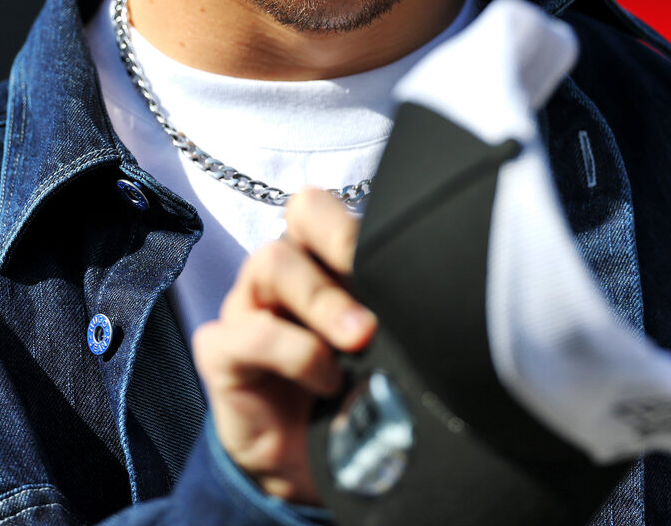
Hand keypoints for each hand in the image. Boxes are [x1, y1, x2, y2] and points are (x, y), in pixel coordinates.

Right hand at [190, 187, 378, 503]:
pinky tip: (327, 382)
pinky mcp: (221, 352)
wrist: (307, 464)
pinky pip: (250, 333)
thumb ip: (399, 314)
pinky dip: (295, 354)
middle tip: (380, 299)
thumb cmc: (354, 393)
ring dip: (323, 300)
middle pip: (301, 215)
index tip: (396, 256)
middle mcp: (285, 274)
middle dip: (343, 247)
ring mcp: (248, 307)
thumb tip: (449, 301)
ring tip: (359, 342)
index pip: (324, 206)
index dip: (351, 222)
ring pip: (272, 263)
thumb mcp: (384, 348)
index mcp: (324, 262)